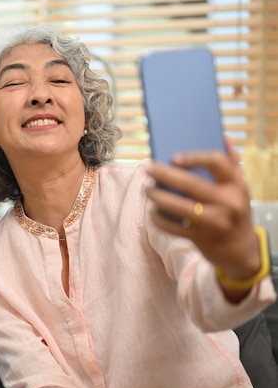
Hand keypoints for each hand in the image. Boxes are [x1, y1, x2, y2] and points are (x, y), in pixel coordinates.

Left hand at [145, 137, 260, 295]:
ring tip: (147, 190)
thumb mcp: (239, 188)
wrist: (240, 251)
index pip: (217, 163)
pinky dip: (158, 218)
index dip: (194, 157)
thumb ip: (231, 163)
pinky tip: (153, 211)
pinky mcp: (200, 238)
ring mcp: (213, 222)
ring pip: (177, 207)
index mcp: (237, 185)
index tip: (173, 157)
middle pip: (190, 184)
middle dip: (164, 175)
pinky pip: (172, 227)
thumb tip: (224, 136)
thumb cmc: (234, 211)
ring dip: (157, 197)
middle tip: (147, 168)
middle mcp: (227, 203)